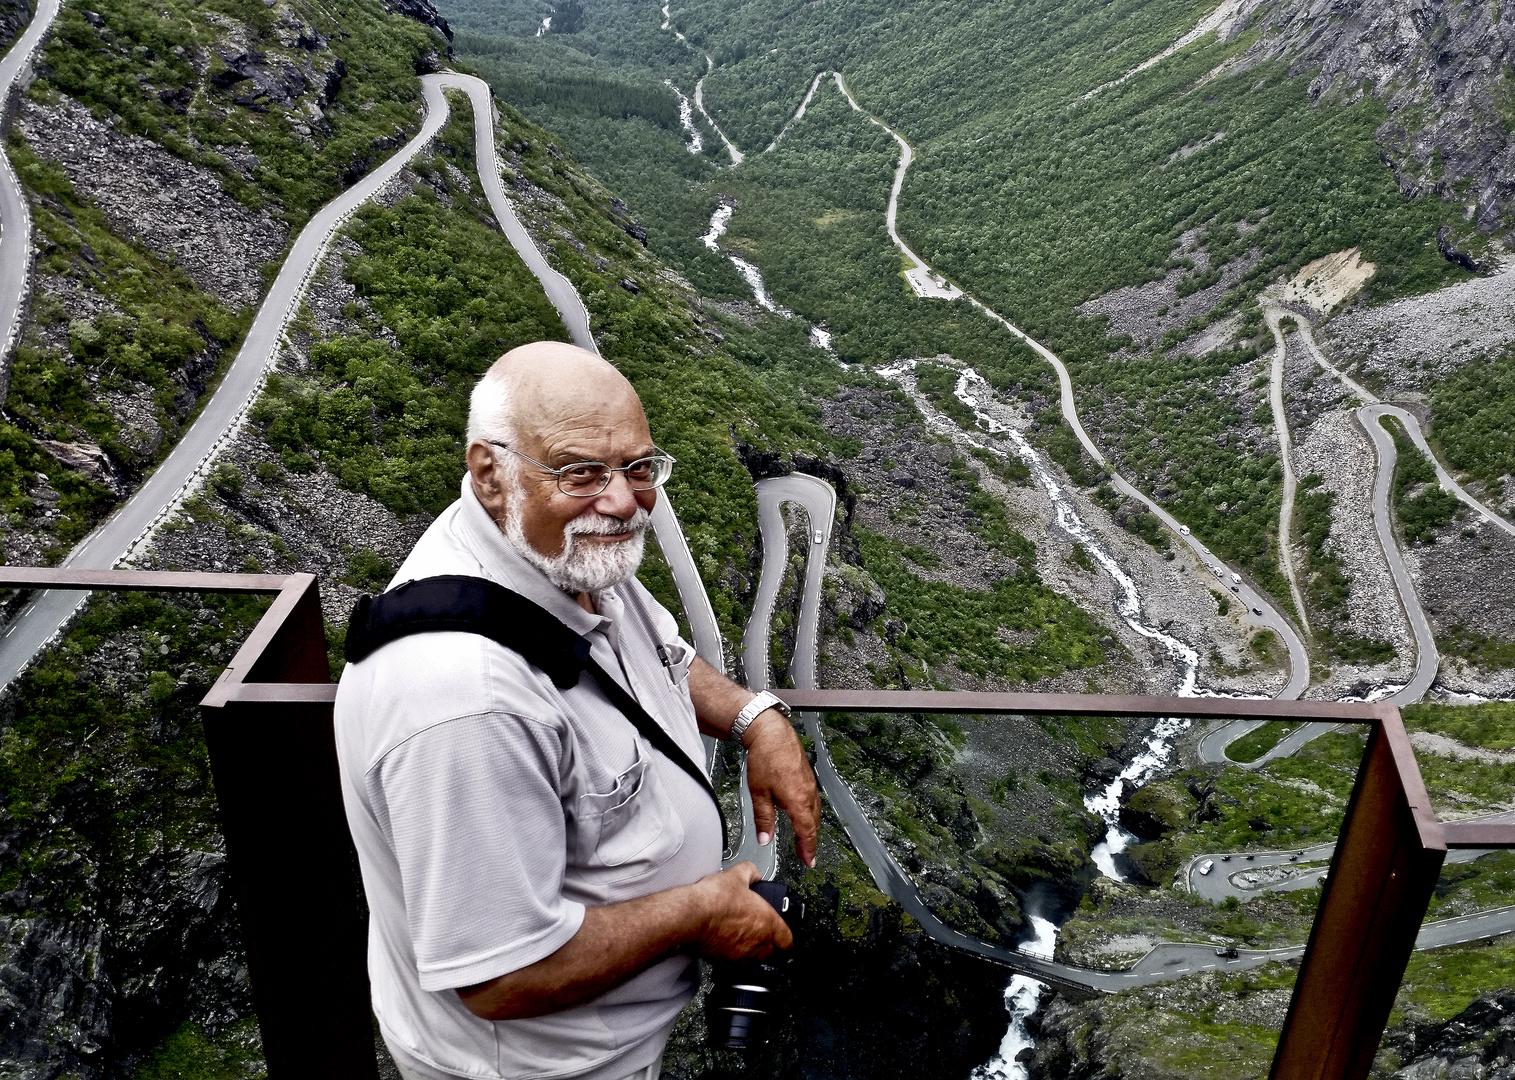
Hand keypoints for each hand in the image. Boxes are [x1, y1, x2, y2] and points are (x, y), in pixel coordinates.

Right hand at [692, 861, 793, 962]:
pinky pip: (735, 963)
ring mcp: (742, 955)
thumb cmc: (715, 899)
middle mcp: (758, 942)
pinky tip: (725, 941)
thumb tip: (753, 874)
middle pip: (772, 953)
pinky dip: (733, 955)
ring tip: (741, 936)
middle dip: (768, 944)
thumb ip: (750, 872)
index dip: (784, 936)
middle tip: (759, 932)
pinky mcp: (725, 962)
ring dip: (751, 950)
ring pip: (754, 960)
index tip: (780, 932)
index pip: (787, 940)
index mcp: (768, 922)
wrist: (692, 916)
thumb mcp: (736, 875)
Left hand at [744, 709, 820, 867]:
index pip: (807, 832)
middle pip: (813, 824)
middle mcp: (808, 793)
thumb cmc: (765, 757)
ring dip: (810, 828)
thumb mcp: (759, 792)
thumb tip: (765, 838)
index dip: (808, 849)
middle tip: (806, 856)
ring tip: (804, 840)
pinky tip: (802, 814)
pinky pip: (813, 800)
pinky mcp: (808, 777)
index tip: (809, 861)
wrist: (771, 732)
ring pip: (814, 812)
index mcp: (797, 799)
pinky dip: (810, 813)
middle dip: (810, 842)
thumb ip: (763, 819)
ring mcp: (810, 784)